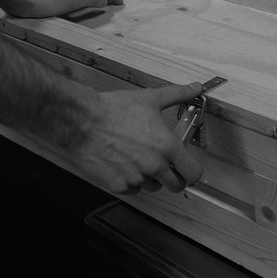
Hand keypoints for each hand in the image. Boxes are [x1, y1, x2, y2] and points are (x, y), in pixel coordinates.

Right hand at [72, 82, 203, 194]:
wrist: (81, 121)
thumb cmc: (112, 110)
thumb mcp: (149, 98)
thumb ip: (177, 94)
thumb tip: (194, 88)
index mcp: (166, 146)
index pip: (193, 172)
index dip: (192, 170)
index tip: (188, 167)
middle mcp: (154, 166)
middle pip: (176, 185)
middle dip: (174, 177)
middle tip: (166, 166)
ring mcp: (136, 178)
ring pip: (153, 187)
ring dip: (151, 178)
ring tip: (139, 158)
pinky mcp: (118, 186)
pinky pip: (132, 189)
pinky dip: (131, 181)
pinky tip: (124, 164)